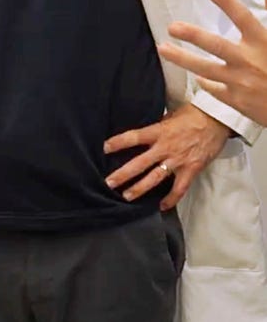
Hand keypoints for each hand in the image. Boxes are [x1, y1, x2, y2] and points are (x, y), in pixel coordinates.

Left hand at [103, 103, 229, 209]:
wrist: (217, 120)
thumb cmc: (193, 114)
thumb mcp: (170, 116)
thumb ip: (157, 127)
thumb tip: (145, 134)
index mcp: (159, 131)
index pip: (134, 137)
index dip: (118, 143)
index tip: (104, 148)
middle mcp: (166, 147)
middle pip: (140, 163)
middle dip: (123, 174)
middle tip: (109, 182)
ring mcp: (178, 160)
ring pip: (155, 178)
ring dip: (140, 188)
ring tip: (127, 196)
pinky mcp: (192, 169)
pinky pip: (180, 188)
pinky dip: (171, 198)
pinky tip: (161, 206)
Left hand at [157, 0, 266, 126]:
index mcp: (264, 44)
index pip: (244, 19)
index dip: (228, 3)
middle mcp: (249, 62)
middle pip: (217, 45)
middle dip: (193, 36)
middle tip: (172, 27)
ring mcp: (241, 82)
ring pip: (205, 68)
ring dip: (182, 58)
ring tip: (163, 49)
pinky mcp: (236, 101)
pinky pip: (213, 88)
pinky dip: (204, 81)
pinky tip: (197, 76)